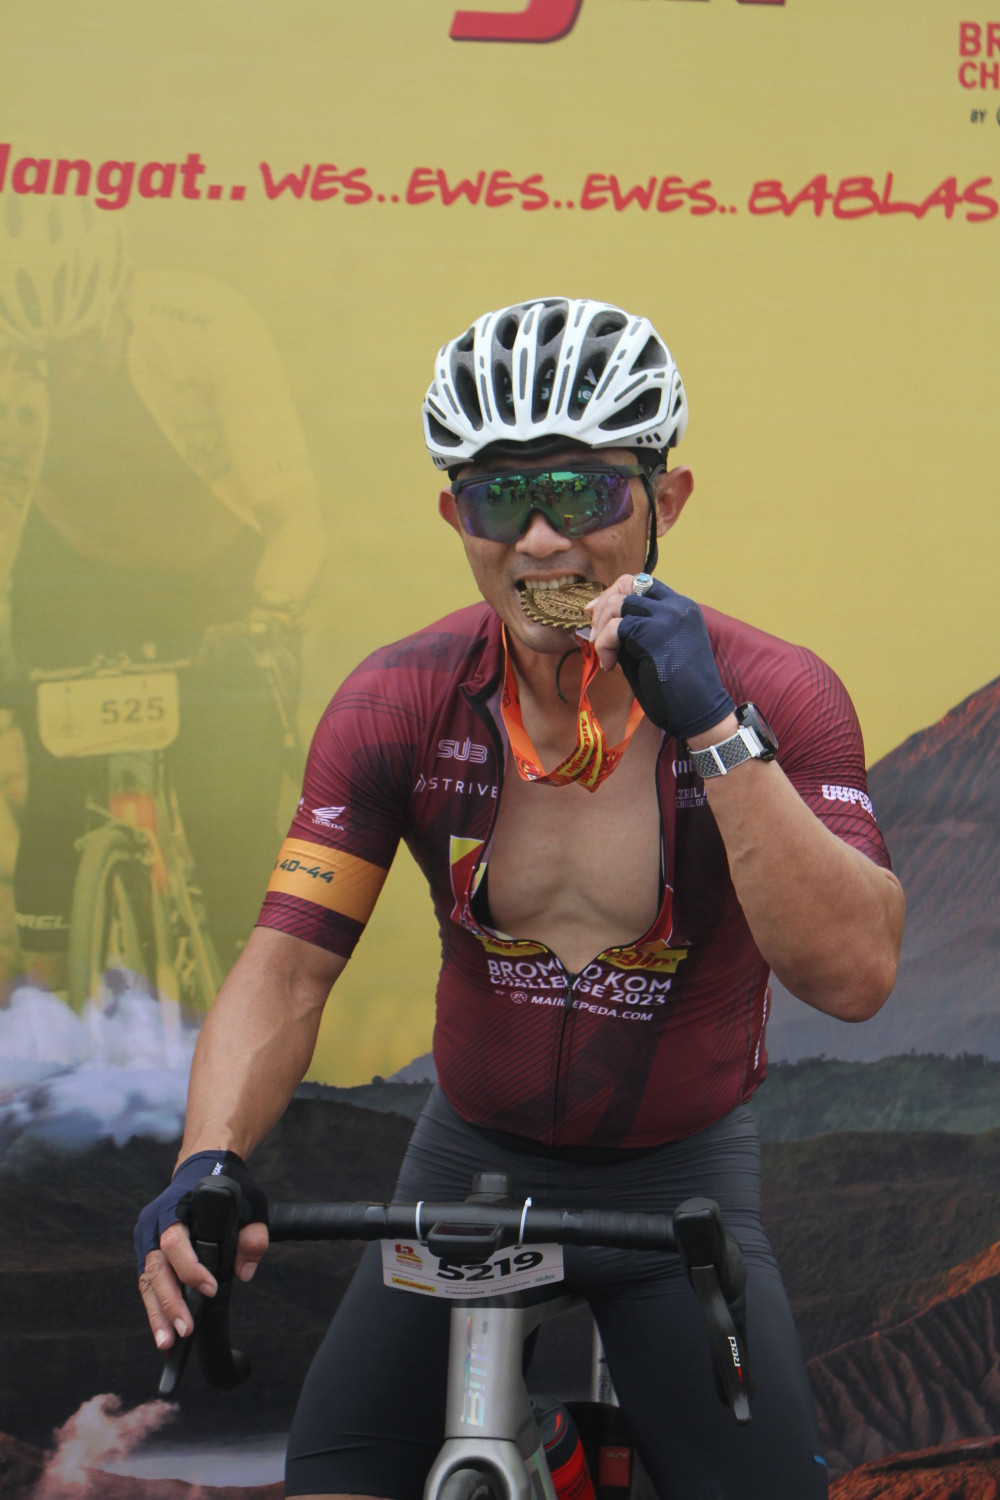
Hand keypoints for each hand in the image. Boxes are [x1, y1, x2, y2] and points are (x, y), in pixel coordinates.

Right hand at [135, 1150, 268, 1349]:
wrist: (203, 1166)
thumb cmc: (228, 1185)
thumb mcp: (251, 1202)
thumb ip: (253, 1235)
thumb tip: (246, 1270)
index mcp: (177, 1205)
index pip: (175, 1240)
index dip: (189, 1267)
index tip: (210, 1289)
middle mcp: (155, 1221)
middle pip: (155, 1266)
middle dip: (169, 1302)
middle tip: (183, 1331)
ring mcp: (147, 1237)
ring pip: (147, 1280)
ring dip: (157, 1313)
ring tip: (168, 1343)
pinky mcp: (146, 1251)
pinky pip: (148, 1283)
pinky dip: (155, 1308)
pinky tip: (163, 1331)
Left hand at [587, 575, 734, 738]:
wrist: (698, 711)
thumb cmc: (676, 688)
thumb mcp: (656, 649)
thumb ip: (636, 631)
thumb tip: (602, 623)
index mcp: (681, 607)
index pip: (642, 582)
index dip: (615, 593)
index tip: (597, 612)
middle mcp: (676, 606)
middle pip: (628, 583)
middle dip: (604, 605)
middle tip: (595, 634)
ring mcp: (666, 617)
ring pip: (618, 603)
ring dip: (602, 628)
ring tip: (604, 653)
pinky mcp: (653, 634)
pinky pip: (615, 628)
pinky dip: (604, 645)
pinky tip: (609, 665)